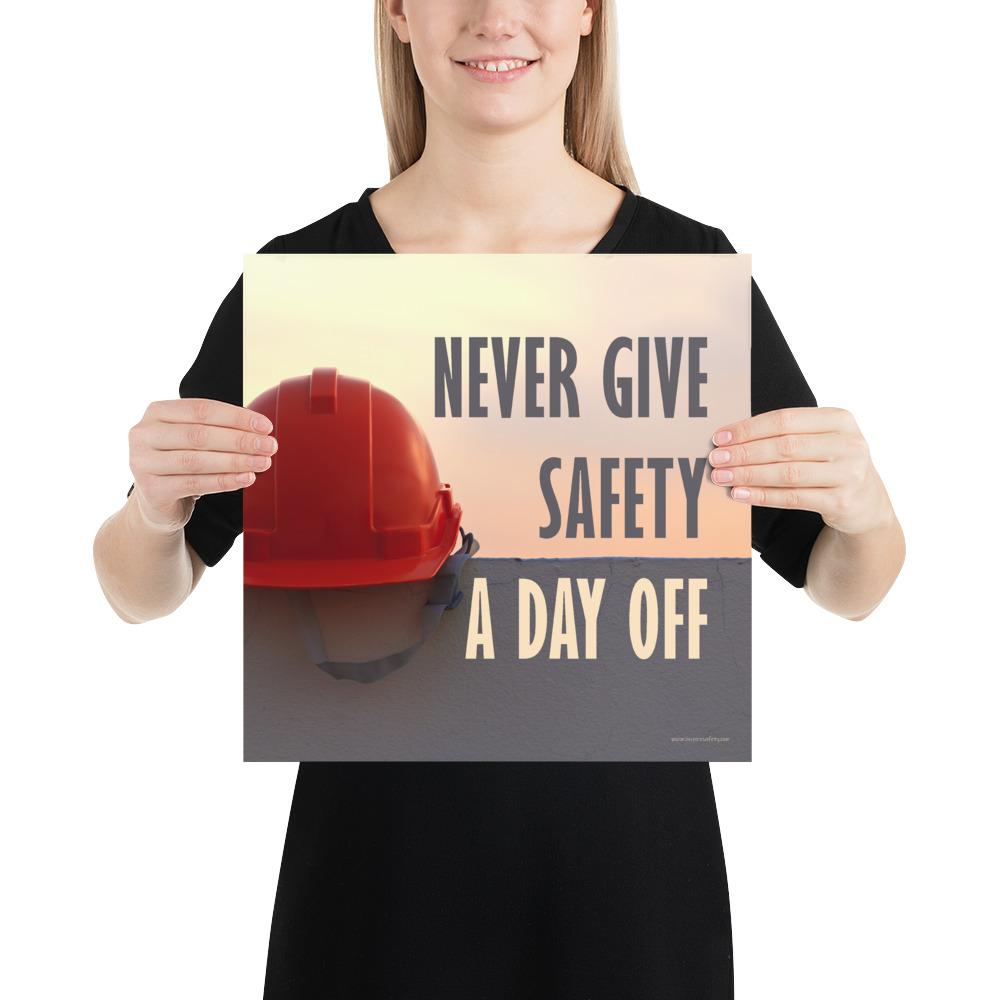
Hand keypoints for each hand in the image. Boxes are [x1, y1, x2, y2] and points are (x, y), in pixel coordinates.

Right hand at [128, 398, 277, 527]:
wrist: (157, 502)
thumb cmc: (181, 462)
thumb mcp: (194, 439)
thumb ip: (219, 429)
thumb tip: (262, 431)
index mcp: (157, 412)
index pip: (202, 410)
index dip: (237, 417)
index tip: (265, 426)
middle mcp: (144, 434)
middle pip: (200, 435)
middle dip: (240, 440)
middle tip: (269, 446)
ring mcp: (142, 462)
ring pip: (197, 460)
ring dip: (236, 461)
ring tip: (262, 463)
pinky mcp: (151, 489)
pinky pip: (195, 483)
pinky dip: (224, 481)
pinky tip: (245, 478)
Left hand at [708, 406, 891, 535]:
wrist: (866, 504)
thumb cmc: (831, 464)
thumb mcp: (819, 441)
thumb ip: (786, 435)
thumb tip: (731, 438)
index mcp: (840, 419)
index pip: (785, 420)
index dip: (749, 428)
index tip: (720, 438)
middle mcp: (849, 444)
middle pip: (784, 446)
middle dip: (744, 453)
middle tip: (716, 459)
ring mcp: (849, 474)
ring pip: (787, 473)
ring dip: (748, 475)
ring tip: (722, 477)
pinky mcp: (842, 502)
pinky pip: (793, 498)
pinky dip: (762, 495)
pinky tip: (740, 494)